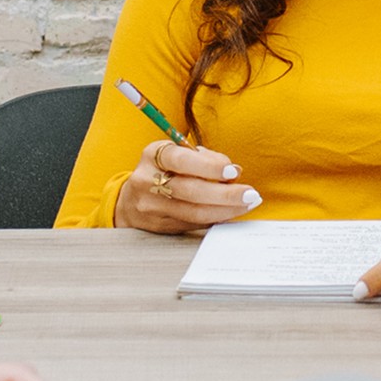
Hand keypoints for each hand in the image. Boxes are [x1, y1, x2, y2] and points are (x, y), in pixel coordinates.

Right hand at [115, 138, 260, 232]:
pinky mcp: (159, 227)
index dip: (209, 167)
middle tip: (251, 194)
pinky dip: (216, 218)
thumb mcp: (177, 154)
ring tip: (248, 203)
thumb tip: (235, 171)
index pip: (181, 160)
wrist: (129, 199)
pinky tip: (231, 213)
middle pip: (190, 191)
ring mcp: (151, 207)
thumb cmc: (163, 170)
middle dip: (225, 194)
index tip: (232, 172)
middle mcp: (148, 181)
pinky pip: (193, 224)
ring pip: (194, 213)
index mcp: (153, 156)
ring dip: (226, 210)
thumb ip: (205, 159)